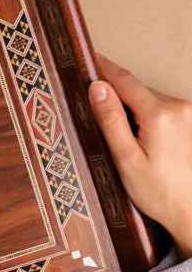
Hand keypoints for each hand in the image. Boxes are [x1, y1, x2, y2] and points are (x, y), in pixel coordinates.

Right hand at [88, 54, 191, 259]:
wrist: (191, 213)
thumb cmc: (160, 192)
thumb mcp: (125, 158)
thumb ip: (111, 120)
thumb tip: (97, 88)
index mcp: (160, 115)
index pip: (125, 81)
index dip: (104, 68)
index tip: (89, 58)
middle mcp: (179, 108)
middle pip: (137, 89)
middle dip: (115, 94)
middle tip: (92, 103)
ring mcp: (188, 115)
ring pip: (149, 99)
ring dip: (131, 107)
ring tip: (119, 134)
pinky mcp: (191, 123)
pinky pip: (162, 109)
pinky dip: (145, 116)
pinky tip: (139, 138)